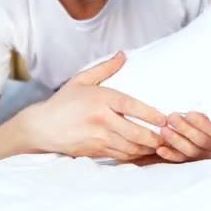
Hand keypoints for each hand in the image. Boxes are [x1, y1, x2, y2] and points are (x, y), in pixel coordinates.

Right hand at [21, 52, 165, 160]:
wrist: (41, 127)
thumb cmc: (64, 102)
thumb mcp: (82, 80)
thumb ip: (105, 67)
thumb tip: (123, 54)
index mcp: (101, 100)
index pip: (132, 107)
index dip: (151, 114)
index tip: (165, 119)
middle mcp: (102, 120)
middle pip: (136, 133)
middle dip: (155, 137)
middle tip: (170, 136)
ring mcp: (99, 138)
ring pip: (131, 147)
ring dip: (148, 148)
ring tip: (162, 145)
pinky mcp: (96, 151)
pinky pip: (121, 156)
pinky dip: (136, 155)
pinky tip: (145, 152)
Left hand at [156, 112, 210, 161]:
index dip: (202, 123)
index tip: (189, 113)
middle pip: (201, 141)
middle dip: (185, 129)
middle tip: (171, 117)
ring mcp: (206, 157)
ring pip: (191, 151)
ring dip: (176, 141)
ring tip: (164, 129)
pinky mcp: (195, 163)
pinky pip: (182, 161)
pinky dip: (171, 156)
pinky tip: (160, 150)